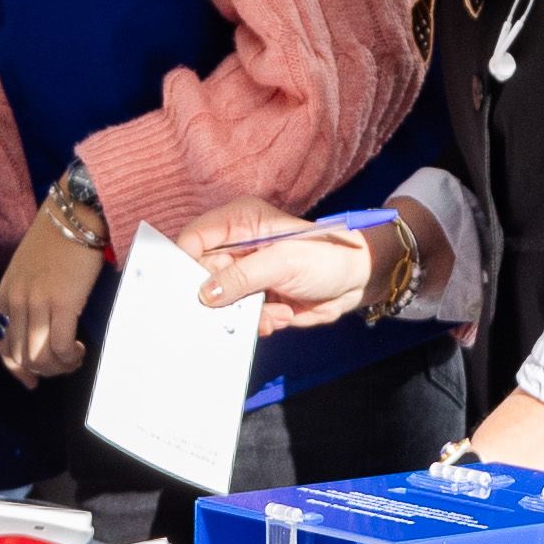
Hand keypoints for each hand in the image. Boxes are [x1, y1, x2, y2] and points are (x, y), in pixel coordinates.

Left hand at [0, 207, 100, 385]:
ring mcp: (37, 303)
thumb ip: (28, 297)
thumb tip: (38, 329)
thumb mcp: (30, 270)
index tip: (33, 380)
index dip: (17, 369)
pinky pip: (61, 346)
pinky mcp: (62, 303)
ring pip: (39, 357)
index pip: (2, 345)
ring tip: (74, 358)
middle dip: (43, 371)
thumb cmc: (59, 238)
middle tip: (63, 366)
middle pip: (21, 356)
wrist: (76, 213)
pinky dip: (70, 357)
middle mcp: (16, 301)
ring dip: (58, 367)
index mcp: (6, 294)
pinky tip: (81, 350)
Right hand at [180, 199, 369, 334]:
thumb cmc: (327, 258)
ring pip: (219, 301)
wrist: (356, 282)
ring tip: (274, 310)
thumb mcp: (283, 263)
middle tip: (242, 307)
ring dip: (244, 313)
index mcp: (240, 221)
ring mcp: (244, 272)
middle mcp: (237, 246)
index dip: (186, 263)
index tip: (193, 290)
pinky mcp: (254, 296)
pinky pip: (238, 316)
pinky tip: (282, 313)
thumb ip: (241, 278)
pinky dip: (258, 322)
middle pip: (200, 274)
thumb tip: (205, 294)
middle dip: (220, 297)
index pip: (195, 238)